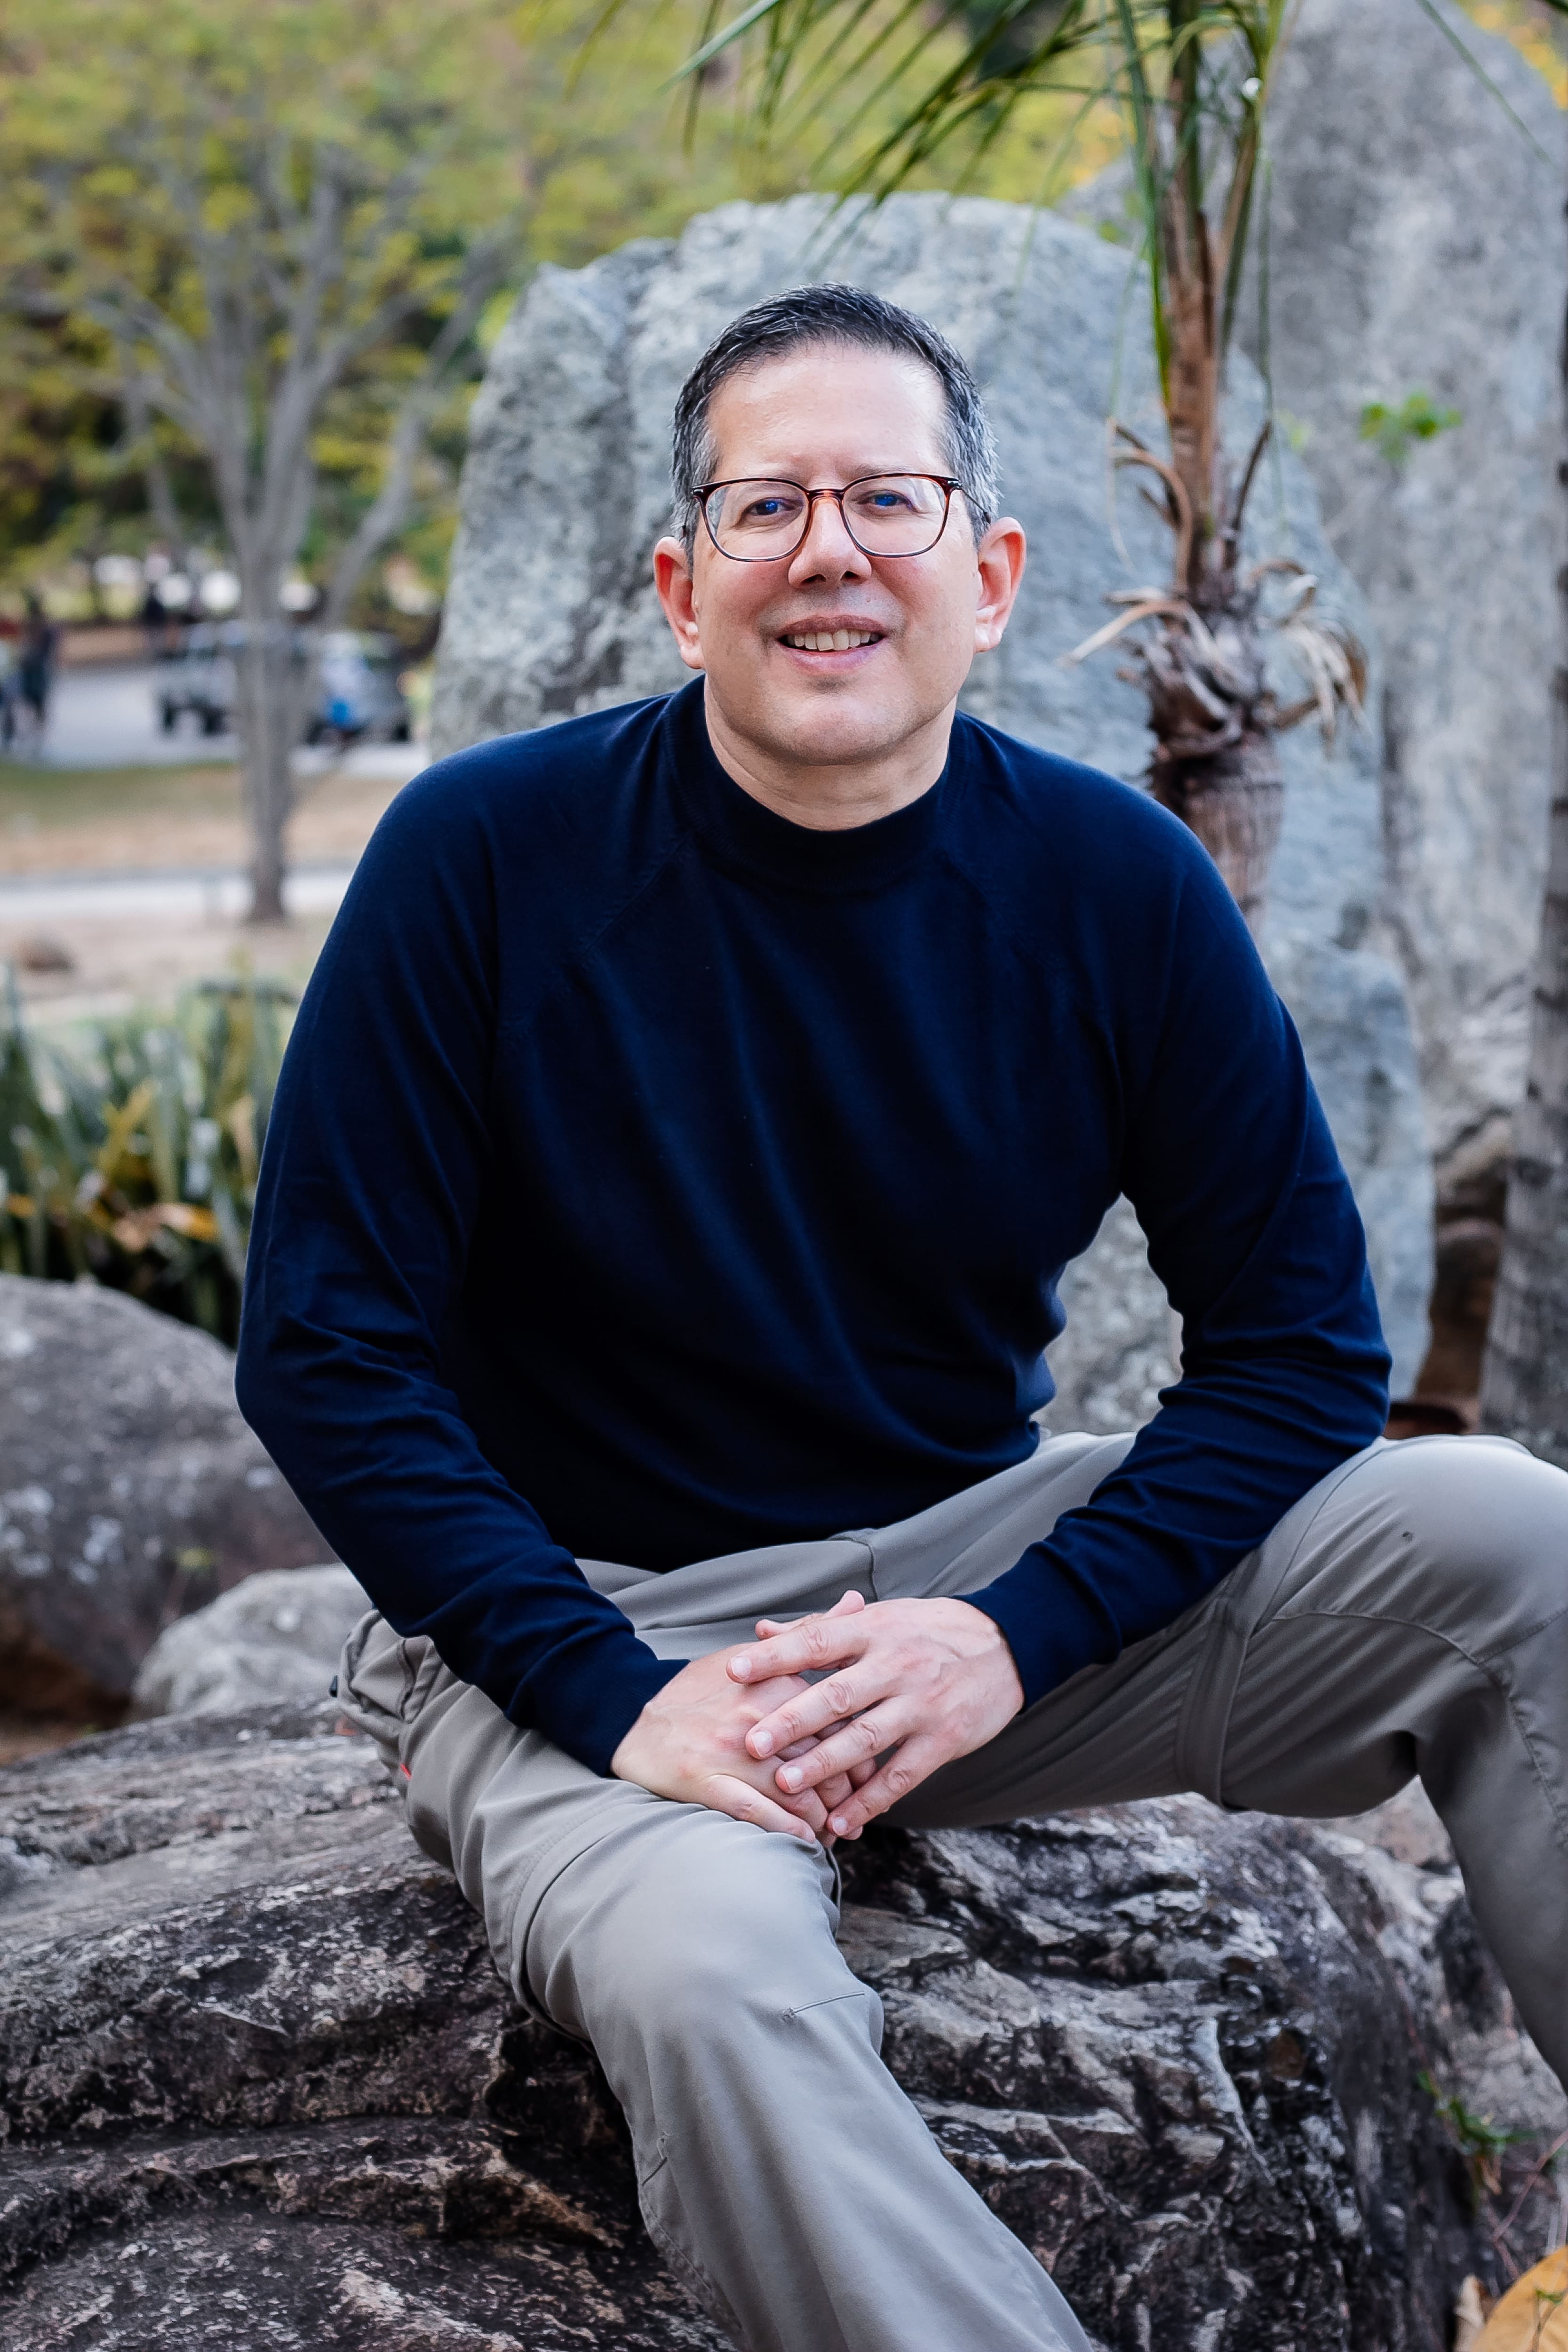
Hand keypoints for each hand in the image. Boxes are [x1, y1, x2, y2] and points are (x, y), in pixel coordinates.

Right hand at [609, 1592, 866, 1843]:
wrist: (636, 1723)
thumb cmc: (700, 1691)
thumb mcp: (753, 1655)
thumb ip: (810, 1634)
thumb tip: (857, 1600)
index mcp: (774, 1684)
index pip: (837, 1722)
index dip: (859, 1755)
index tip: (867, 1774)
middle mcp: (756, 1717)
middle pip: (823, 1761)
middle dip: (847, 1794)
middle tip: (857, 1813)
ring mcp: (731, 1752)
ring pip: (797, 1791)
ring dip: (824, 1819)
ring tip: (837, 1832)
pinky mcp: (707, 1782)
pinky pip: (757, 1812)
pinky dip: (787, 1830)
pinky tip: (805, 1842)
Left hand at [728, 1593, 1023, 1838]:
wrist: (1005, 1645)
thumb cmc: (928, 1631)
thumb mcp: (879, 1619)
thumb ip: (820, 1630)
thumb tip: (761, 1632)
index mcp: (875, 1630)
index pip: (819, 1640)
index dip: (777, 1655)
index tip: (735, 1669)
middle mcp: (897, 1665)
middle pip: (839, 1694)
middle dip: (793, 1719)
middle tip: (751, 1742)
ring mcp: (922, 1704)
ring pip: (867, 1737)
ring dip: (825, 1764)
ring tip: (786, 1785)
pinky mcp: (944, 1739)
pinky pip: (903, 1775)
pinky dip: (871, 1801)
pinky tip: (842, 1822)